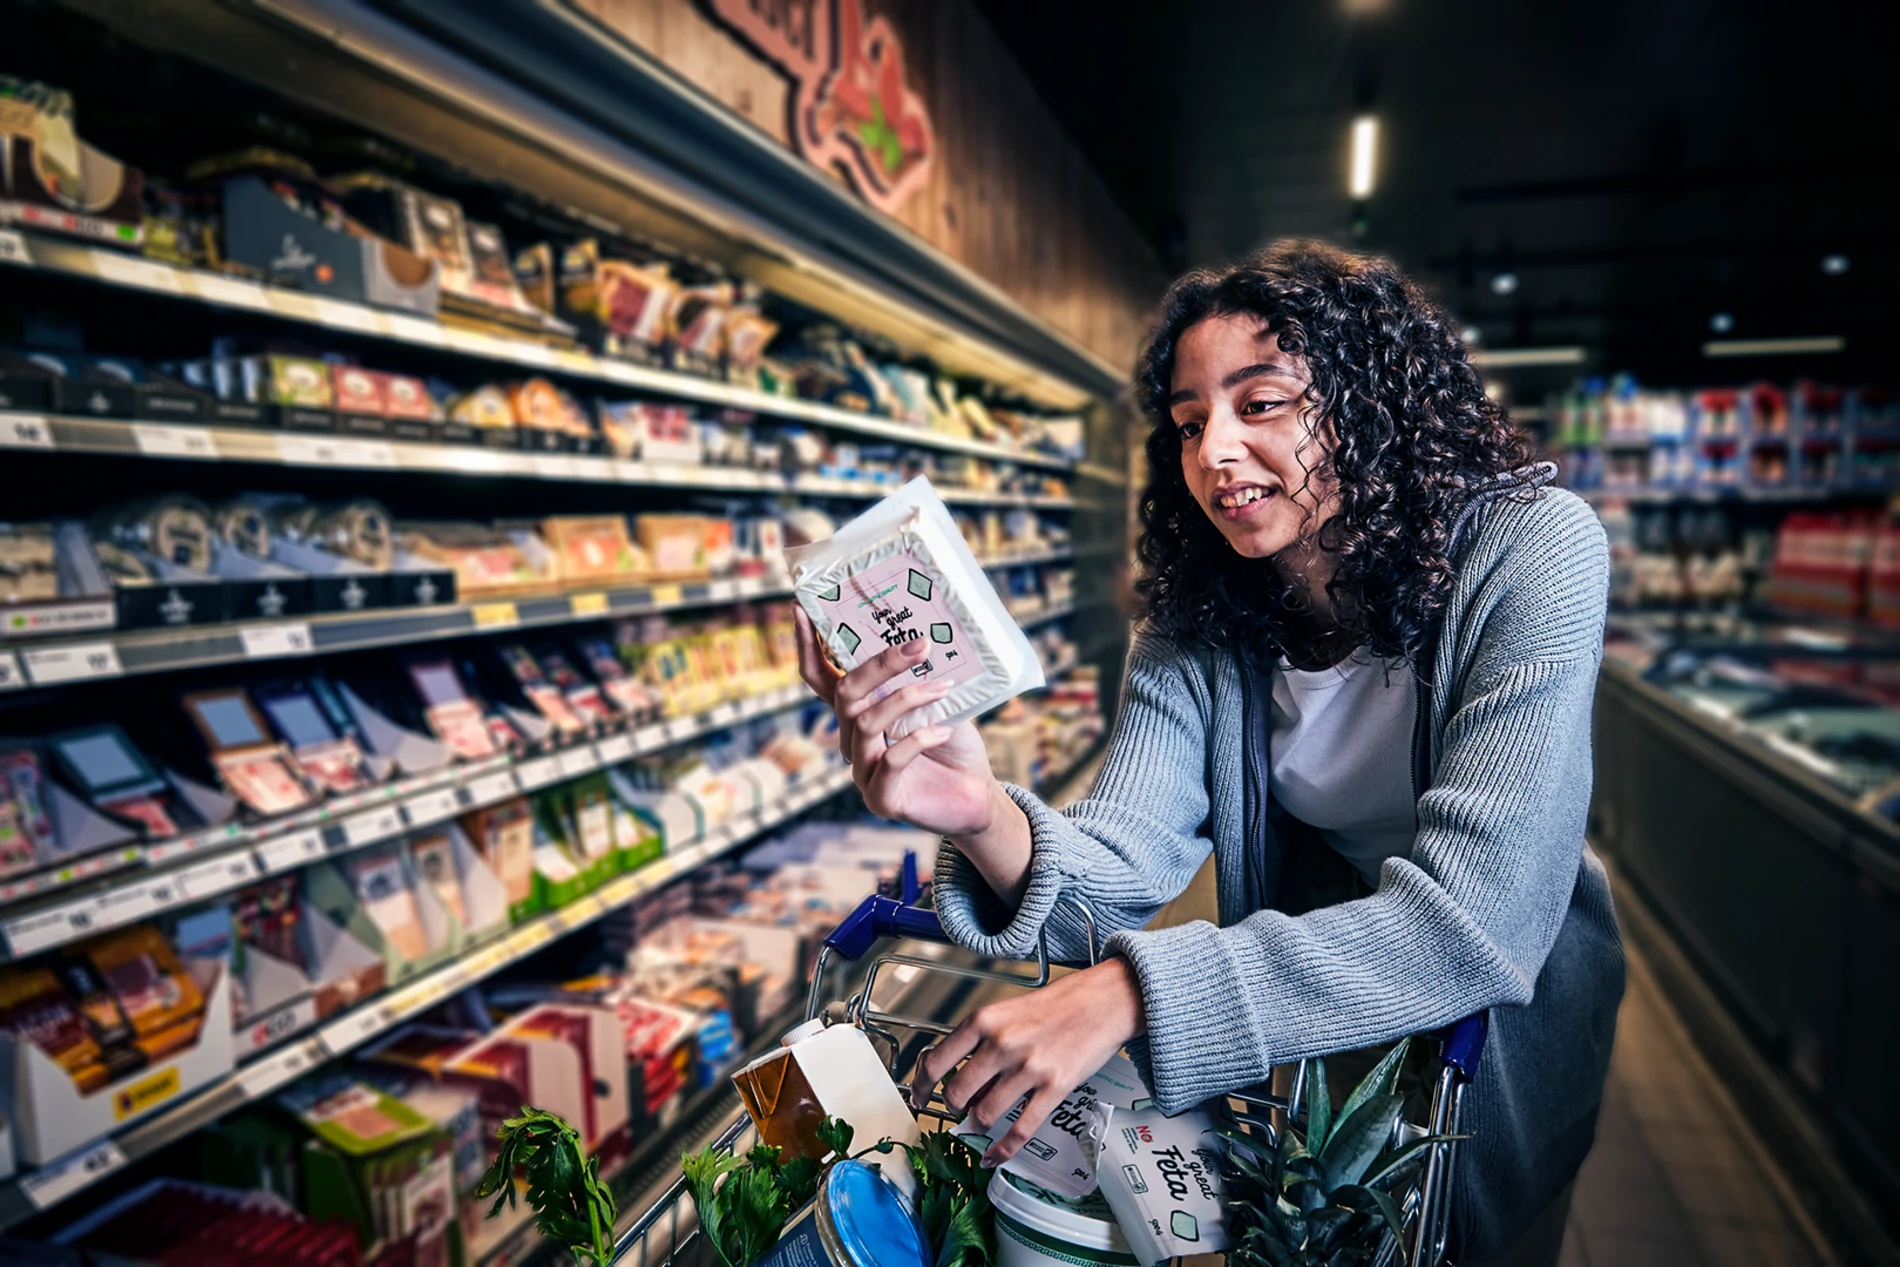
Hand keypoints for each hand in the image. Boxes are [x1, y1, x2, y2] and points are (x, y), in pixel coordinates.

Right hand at [795, 607, 998, 837]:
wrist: (976, 797)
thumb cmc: (954, 745)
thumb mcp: (937, 703)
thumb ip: (919, 678)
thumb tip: (924, 637)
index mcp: (859, 714)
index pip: (820, 679)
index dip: (807, 647)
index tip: (801, 610)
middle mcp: (852, 741)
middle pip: (846, 694)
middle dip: (880, 665)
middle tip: (920, 645)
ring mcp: (862, 771)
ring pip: (866, 722)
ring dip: (906, 698)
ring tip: (943, 687)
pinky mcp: (881, 798)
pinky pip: (890, 761)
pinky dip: (918, 740)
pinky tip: (944, 731)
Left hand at [911, 956, 1146, 1166]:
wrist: (1102, 1001)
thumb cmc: (1057, 1004)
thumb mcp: (1007, 1009)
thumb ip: (980, 1039)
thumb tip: (956, 1073)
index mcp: (985, 1020)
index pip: (937, 1061)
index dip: (922, 1087)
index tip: (920, 1098)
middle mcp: (1002, 1044)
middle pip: (956, 1093)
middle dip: (953, 1108)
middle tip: (957, 1110)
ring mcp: (1028, 1068)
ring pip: (984, 1114)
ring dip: (976, 1125)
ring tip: (979, 1123)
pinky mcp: (1053, 1088)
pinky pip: (1020, 1129)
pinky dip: (1002, 1149)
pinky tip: (995, 1155)